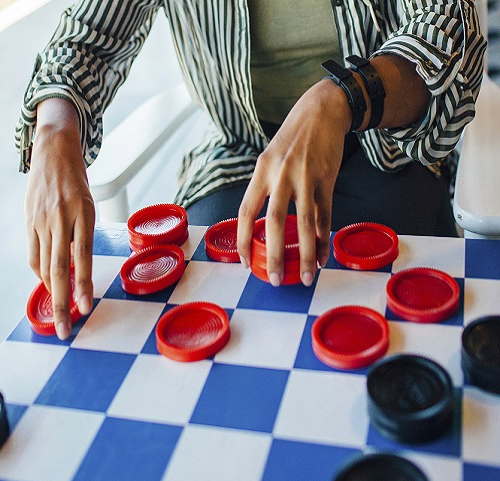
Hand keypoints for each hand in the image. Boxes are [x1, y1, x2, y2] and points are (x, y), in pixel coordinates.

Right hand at [25, 98, 94, 339]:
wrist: (53, 151)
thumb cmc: (77, 184)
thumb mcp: (89, 207)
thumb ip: (83, 237)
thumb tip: (77, 272)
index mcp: (83, 213)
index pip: (83, 257)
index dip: (84, 285)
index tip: (87, 308)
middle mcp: (61, 218)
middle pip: (59, 268)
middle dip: (64, 302)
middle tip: (67, 328)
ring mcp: (41, 220)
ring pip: (44, 265)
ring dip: (52, 291)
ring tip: (62, 311)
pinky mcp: (29, 221)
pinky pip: (34, 254)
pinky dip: (41, 272)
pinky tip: (49, 282)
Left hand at [237, 77, 351, 285]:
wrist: (323, 110)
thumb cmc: (293, 138)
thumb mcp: (271, 158)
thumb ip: (267, 187)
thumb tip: (265, 224)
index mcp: (261, 170)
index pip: (246, 211)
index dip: (243, 240)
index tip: (245, 262)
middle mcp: (281, 174)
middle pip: (275, 222)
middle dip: (274, 255)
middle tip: (275, 280)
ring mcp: (306, 176)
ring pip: (305, 223)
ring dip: (307, 253)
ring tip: (307, 276)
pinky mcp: (327, 178)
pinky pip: (325, 215)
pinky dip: (324, 238)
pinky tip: (322, 254)